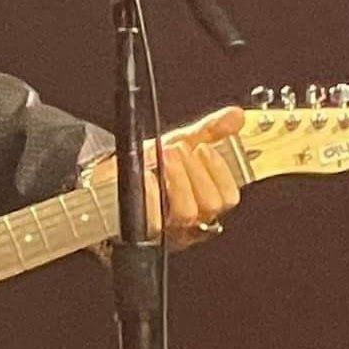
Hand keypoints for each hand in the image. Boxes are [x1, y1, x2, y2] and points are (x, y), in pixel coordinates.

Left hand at [87, 104, 244, 247]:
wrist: (112, 176)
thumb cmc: (152, 165)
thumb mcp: (182, 143)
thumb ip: (210, 131)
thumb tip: (236, 116)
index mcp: (206, 200)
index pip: (228, 196)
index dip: (220, 173)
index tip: (203, 148)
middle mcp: (192, 219)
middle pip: (210, 205)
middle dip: (195, 172)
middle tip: (178, 149)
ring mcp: (168, 227)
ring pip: (187, 213)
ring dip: (177, 179)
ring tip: (163, 156)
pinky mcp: (144, 232)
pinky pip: (154, 221)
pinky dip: (151, 195)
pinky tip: (146, 176)